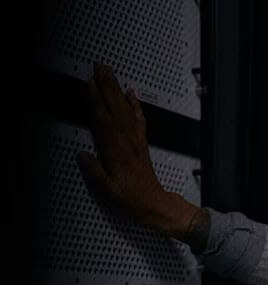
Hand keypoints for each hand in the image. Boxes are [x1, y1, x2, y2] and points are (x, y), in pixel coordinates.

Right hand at [77, 62, 198, 236]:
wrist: (155, 204)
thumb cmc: (131, 198)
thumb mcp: (107, 189)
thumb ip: (94, 171)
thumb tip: (82, 155)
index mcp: (116, 150)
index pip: (104, 119)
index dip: (97, 100)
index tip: (90, 83)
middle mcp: (127, 141)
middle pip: (115, 107)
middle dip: (107, 86)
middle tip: (100, 67)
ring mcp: (136, 141)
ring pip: (126, 109)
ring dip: (118, 90)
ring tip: (111, 73)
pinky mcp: (142, 143)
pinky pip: (139, 119)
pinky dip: (135, 105)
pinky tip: (131, 94)